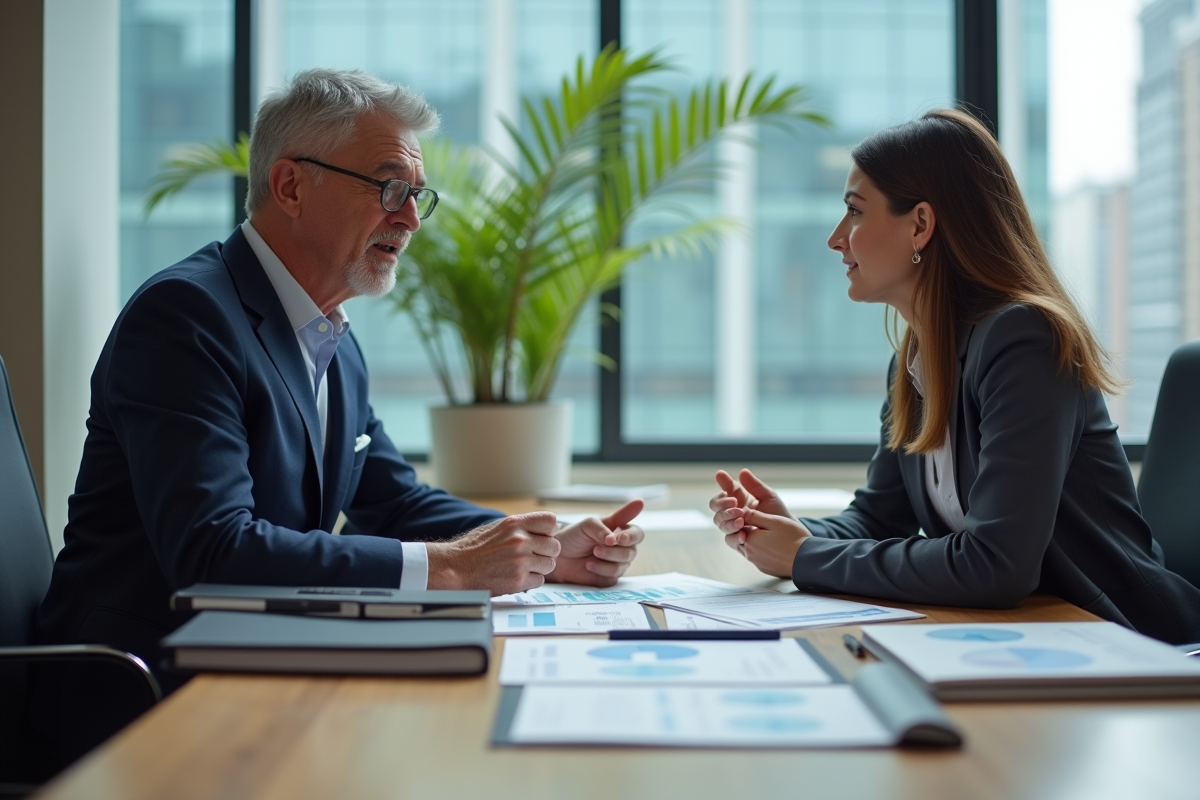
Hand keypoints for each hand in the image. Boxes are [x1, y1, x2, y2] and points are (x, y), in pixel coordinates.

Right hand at [426, 512, 560, 594]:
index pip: (551, 521)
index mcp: (514, 523)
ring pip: (550, 565)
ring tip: (522, 567)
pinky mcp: (518, 581)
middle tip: (533, 556)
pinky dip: (531, 581)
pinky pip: (540, 581)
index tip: (542, 538)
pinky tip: (517, 577)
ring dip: (539, 568)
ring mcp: (520, 561)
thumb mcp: (498, 527)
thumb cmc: (474, 548)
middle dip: (546, 553)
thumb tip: (547, 529)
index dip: (549, 532)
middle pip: (555, 547)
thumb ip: (522, 527)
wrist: (456, 568)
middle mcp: (520, 540)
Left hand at [548, 499, 645, 586]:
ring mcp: (616, 564)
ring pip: (623, 565)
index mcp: (620, 531)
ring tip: (591, 556)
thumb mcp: (588, 525)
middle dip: (615, 551)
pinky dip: (601, 570)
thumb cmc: (574, 537)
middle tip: (596, 549)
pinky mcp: (609, 578)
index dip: (631, 536)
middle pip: (632, 552)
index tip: (619, 538)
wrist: (558, 556)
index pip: (637, 533)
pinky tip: (589, 565)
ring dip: (607, 560)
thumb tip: (615, 540)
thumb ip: (603, 528)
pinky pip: (613, 577)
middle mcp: (621, 548)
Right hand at [709, 469, 790, 532]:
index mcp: (739, 499)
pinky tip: (743, 535)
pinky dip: (734, 537)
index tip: (721, 476)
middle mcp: (733, 512)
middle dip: (722, 504)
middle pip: (716, 506)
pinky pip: (729, 540)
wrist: (788, 536)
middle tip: (734, 504)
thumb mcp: (769, 497)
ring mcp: (734, 526)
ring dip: (728, 520)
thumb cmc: (777, 514)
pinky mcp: (738, 541)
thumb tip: (742, 471)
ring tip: (741, 521)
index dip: (723, 483)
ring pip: (720, 522)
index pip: (725, 490)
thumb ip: (755, 486)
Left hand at [722, 508, 811, 578]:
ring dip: (751, 541)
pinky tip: (772, 545)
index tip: (752, 514)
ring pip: (746, 549)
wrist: (807, 560)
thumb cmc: (793, 538)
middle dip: (742, 530)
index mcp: (749, 540)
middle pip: (736, 539)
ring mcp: (757, 563)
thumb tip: (742, 513)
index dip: (742, 518)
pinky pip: (756, 557)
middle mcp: (749, 553)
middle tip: (756, 524)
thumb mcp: (774, 521)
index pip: (736, 526)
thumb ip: (755, 516)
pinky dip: (759, 550)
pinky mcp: (764, 568)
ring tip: (766, 534)